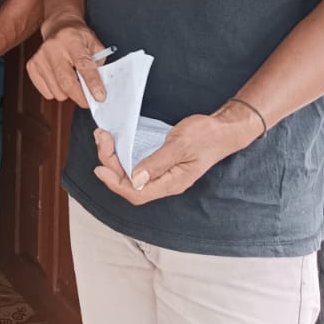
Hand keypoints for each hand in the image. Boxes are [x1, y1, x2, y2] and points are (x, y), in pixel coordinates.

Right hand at [26, 17, 106, 107]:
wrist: (58, 27)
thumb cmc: (78, 37)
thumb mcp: (94, 44)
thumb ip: (99, 64)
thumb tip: (99, 87)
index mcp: (72, 40)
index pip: (83, 65)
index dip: (92, 83)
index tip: (100, 97)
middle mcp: (53, 47)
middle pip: (66, 82)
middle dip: (81, 97)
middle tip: (89, 102)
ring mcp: (40, 57)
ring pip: (57, 91)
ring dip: (68, 93)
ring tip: (72, 80)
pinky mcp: (32, 66)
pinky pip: (47, 93)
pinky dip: (57, 92)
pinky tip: (60, 80)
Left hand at [91, 105, 260, 204]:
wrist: (224, 130)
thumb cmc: (206, 136)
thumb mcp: (181, 145)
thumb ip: (157, 162)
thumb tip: (135, 179)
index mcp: (172, 182)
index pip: (137, 193)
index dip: (115, 184)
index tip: (100, 168)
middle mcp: (166, 182)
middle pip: (130, 184)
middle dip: (110, 164)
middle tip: (101, 138)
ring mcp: (164, 174)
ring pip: (132, 175)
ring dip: (114, 159)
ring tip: (103, 138)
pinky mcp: (162, 164)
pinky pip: (137, 165)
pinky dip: (123, 155)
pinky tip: (116, 143)